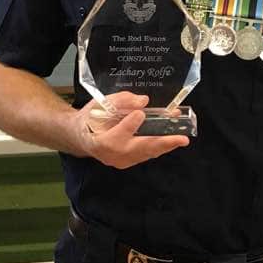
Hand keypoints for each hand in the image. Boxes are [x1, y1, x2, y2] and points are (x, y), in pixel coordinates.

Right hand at [73, 91, 189, 169]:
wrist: (80, 136)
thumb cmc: (90, 117)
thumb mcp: (100, 103)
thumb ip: (122, 100)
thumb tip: (143, 101)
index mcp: (102, 140)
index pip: (120, 133)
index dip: (131, 123)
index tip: (141, 112)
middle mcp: (112, 155)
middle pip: (140, 149)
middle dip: (163, 143)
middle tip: (181, 139)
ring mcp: (121, 161)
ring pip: (146, 153)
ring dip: (165, 145)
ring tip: (181, 138)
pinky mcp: (128, 162)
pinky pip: (145, 154)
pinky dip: (158, 146)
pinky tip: (170, 139)